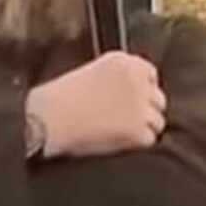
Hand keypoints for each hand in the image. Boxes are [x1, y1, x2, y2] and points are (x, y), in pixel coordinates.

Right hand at [25, 52, 166, 157]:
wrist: (47, 120)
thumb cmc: (58, 99)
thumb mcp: (89, 73)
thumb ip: (115, 78)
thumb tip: (130, 92)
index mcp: (123, 61)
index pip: (150, 74)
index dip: (142, 89)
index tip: (132, 99)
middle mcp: (136, 80)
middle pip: (158, 99)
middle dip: (145, 109)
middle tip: (124, 119)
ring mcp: (140, 107)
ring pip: (157, 121)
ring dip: (142, 128)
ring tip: (118, 132)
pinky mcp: (138, 132)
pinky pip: (149, 140)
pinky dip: (136, 144)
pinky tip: (116, 141)